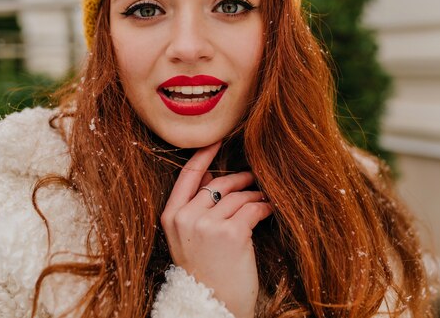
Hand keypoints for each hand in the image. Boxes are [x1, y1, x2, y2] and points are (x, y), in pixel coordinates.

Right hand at [160, 142, 272, 317]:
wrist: (212, 307)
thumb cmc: (204, 272)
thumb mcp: (188, 238)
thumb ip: (195, 206)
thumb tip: (213, 172)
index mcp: (171, 216)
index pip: (188, 175)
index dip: (204, 153)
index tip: (219, 138)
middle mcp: (186, 218)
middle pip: (218, 183)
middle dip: (240, 180)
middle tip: (254, 180)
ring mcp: (207, 225)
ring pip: (238, 195)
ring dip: (255, 195)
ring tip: (264, 199)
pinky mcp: (231, 233)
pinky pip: (253, 208)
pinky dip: (264, 207)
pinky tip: (269, 211)